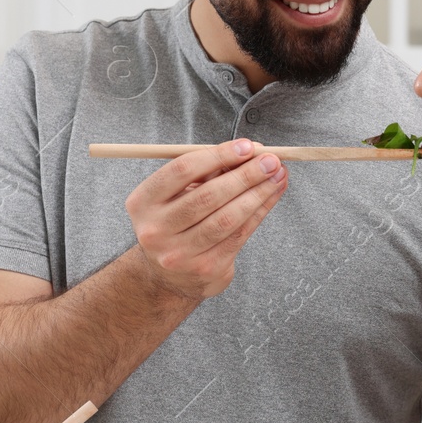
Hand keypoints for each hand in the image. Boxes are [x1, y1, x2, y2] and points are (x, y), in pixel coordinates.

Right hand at [125, 139, 287, 299]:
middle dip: (245, 174)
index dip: (218, 155)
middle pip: (208, 196)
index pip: (182, 170)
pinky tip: (271, 196)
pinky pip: (239, 235)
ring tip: (278, 176)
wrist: (169, 276)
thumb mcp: (179, 194)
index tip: (246, 146)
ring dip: (258, 193)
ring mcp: (180, 253)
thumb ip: (209, 172)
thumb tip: (251, 151)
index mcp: (143, 202)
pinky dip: (260, 212)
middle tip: (271, 160)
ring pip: (227, 218)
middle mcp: (156, 229)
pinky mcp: (205, 268)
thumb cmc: (178, 222)